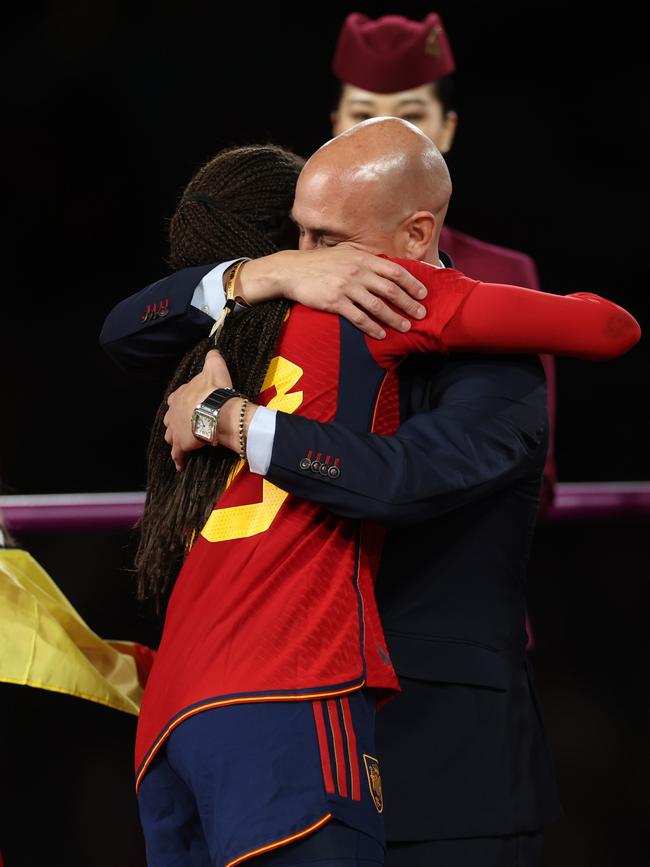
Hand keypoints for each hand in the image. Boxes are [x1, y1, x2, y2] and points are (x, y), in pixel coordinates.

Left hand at [163, 350, 232, 469]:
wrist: (217, 412)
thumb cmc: (215, 390)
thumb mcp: (214, 368)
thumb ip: (212, 359)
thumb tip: (213, 350)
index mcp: (179, 396)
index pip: (175, 398)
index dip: (181, 402)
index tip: (188, 405)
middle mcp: (172, 413)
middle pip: (170, 418)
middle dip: (175, 421)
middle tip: (186, 424)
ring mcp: (175, 430)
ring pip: (170, 436)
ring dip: (175, 439)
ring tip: (182, 443)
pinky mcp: (181, 445)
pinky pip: (177, 455)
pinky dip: (178, 459)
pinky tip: (181, 465)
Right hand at [237, 245, 427, 338]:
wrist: (291, 271)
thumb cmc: (319, 263)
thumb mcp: (345, 254)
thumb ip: (365, 260)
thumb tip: (387, 268)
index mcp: (362, 258)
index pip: (394, 270)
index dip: (412, 283)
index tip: (423, 294)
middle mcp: (357, 271)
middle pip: (390, 289)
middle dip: (409, 303)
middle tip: (421, 314)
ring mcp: (346, 287)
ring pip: (377, 305)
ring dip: (394, 318)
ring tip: (406, 327)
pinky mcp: (334, 302)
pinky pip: (358, 317)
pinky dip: (371, 327)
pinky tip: (380, 334)